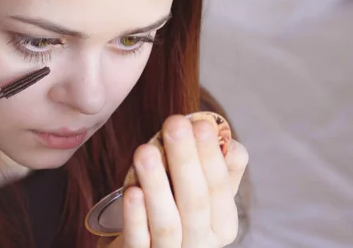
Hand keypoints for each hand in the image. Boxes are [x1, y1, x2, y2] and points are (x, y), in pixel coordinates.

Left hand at [100, 115, 248, 247]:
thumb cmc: (176, 211)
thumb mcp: (202, 192)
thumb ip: (219, 168)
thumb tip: (228, 139)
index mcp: (222, 225)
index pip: (219, 189)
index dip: (211, 157)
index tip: (201, 123)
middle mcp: (201, 243)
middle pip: (195, 202)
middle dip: (185, 161)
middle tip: (174, 123)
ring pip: (167, 223)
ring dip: (157, 185)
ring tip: (145, 151)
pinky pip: (138, 240)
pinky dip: (136, 217)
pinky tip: (131, 191)